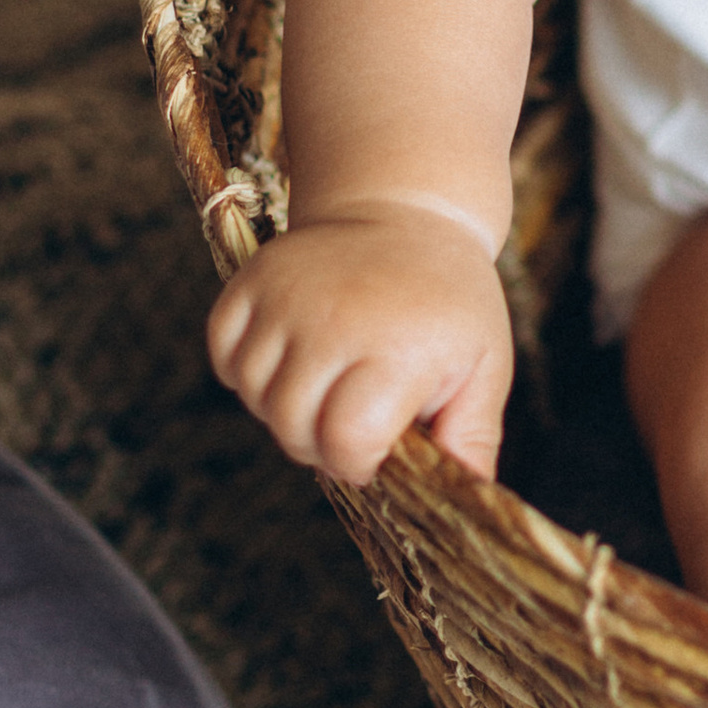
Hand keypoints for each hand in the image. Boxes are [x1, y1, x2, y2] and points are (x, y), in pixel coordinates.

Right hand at [206, 200, 513, 486]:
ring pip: (255, 396)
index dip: (358, 462)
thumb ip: (472, 436)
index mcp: (399, 347)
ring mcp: (286, 298)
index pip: (347, 441)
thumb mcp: (483, 364)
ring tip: (326, 384)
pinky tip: (290, 359)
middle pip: (293, 426)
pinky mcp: (250, 281)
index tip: (379, 448)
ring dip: (284, 409)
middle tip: (351, 420)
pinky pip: (224, 356)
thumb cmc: (448, 300)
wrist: (405, 210)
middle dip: (319, 444)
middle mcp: (335, 320)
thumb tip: (470, 497)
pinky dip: (247, 372)